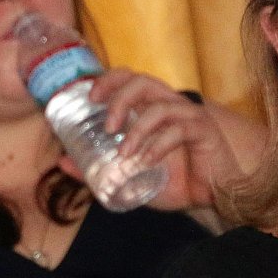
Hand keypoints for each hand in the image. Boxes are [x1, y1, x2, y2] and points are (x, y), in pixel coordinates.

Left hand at [75, 68, 253, 213]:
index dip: (109, 80)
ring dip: (137, 129)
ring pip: (160, 106)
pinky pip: (179, 129)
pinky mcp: (204, 132)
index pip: (130, 78)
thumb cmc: (177, 182)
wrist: (214, 198)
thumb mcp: (130, 177)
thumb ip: (99, 168)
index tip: (90, 96)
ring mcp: (189, 116)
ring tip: (124, 154)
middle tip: (107, 126)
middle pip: (143, 82)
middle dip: (120, 99)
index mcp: (153, 108)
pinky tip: (147, 161)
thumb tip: (63, 162)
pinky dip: (158, 145)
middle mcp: (171, 105)